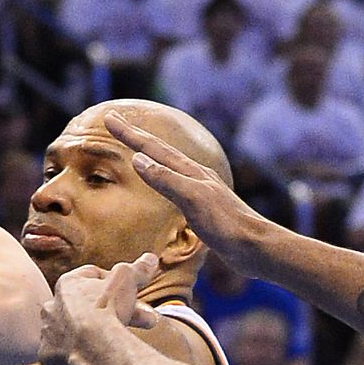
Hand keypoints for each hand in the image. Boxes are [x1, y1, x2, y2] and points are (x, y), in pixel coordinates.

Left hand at [38, 254, 159, 364]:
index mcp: (67, 285)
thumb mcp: (128, 280)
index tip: (133, 293)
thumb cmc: (108, 309)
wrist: (95, 348)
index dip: (116, 284)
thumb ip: (137, 269)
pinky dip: (82, 354)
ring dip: (96, 333)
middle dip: (116, 312)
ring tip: (121, 340)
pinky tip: (99, 356)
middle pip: (88, 307)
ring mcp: (48, 333)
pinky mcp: (49, 357)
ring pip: (76, 331)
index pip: (92, 277)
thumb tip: (150, 259)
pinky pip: (66, 354)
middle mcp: (52, 306)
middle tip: (143, 320)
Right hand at [103, 112, 270, 266]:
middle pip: (159, 150)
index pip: (152, 148)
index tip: (108, 117)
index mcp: (190, 172)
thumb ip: (166, 179)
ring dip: (149, 152)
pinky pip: (174, 182)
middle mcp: (194, 175)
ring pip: (168, 164)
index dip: (129, 134)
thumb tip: (138, 159)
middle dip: (135, 136)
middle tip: (114, 121)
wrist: (255, 247)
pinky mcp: (204, 206)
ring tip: (137, 146)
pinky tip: (165, 181)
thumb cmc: (226, 225)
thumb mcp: (192, 200)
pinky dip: (161, 175)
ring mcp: (200, 189)